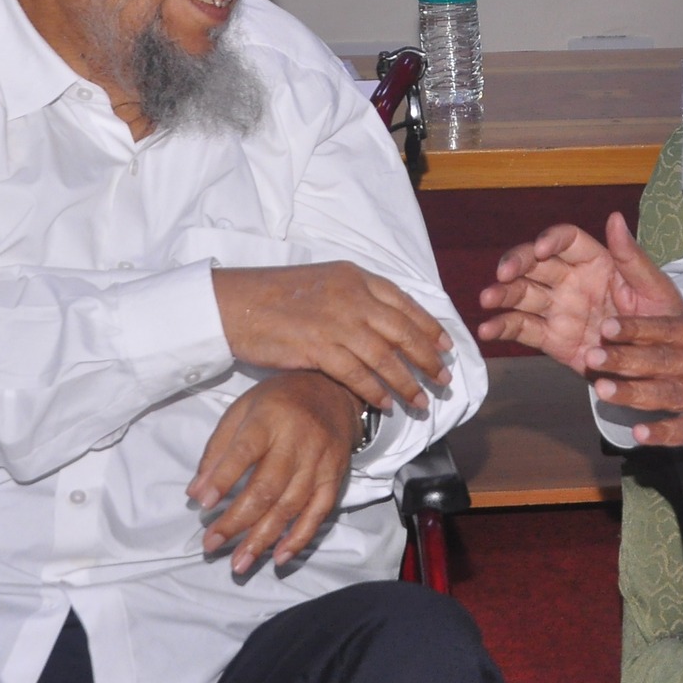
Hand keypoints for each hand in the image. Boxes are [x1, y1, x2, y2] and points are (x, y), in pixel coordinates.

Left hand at [188, 372, 363, 575]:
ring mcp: (319, 461)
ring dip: (263, 538)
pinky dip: (300, 537)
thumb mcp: (242, 410)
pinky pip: (319, 512)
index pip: (244, 451)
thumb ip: (218, 450)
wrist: (333, 391)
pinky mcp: (335, 477)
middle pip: (267, 487)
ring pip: (290, 506)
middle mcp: (297, 441)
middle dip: (237, 521)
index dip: (224, 479)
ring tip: (239, 563)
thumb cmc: (278, 402)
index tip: (203, 504)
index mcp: (269, 418)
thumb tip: (196, 491)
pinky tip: (279, 557)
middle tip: (212, 545)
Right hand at [213, 263, 449, 411]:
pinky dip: (375, 392)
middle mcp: (353, 297)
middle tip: (444, 379)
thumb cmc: (276, 295)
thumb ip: (356, 297)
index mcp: (356, 278)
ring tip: (421, 401)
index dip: (430, 327)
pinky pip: (357, 375)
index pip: (406, 303)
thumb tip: (384, 323)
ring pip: (385, 357)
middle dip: (428, 359)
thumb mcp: (325, 282)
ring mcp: (337, 322)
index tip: (447, 346)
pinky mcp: (319, 347)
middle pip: (404, 331)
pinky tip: (384, 405)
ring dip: (407, 383)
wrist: (236, 302)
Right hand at [476, 213, 682, 372]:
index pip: (566, 241)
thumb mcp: (654, 288)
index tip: (541, 250)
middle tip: (503, 275)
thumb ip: (631, 257)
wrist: (661, 368)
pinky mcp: (552, 339)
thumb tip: (615, 217)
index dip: (550, 241)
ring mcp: (559, 309)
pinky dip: (502, 327)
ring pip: (523, 294)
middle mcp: (572, 281)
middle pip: (535, 263)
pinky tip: (487, 329)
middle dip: (516, 264)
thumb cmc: (663, 321)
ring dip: (502, 294)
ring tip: (486, 300)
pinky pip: (523, 328)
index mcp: (597, 262)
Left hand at [588, 314, 682, 456]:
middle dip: (625, 358)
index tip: (608, 327)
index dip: (638, 328)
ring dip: (635, 392)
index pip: (671, 329)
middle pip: (665, 359)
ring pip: (672, 393)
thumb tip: (662, 329)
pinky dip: (665, 432)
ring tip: (604, 390)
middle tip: (592, 356)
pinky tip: (640, 434)